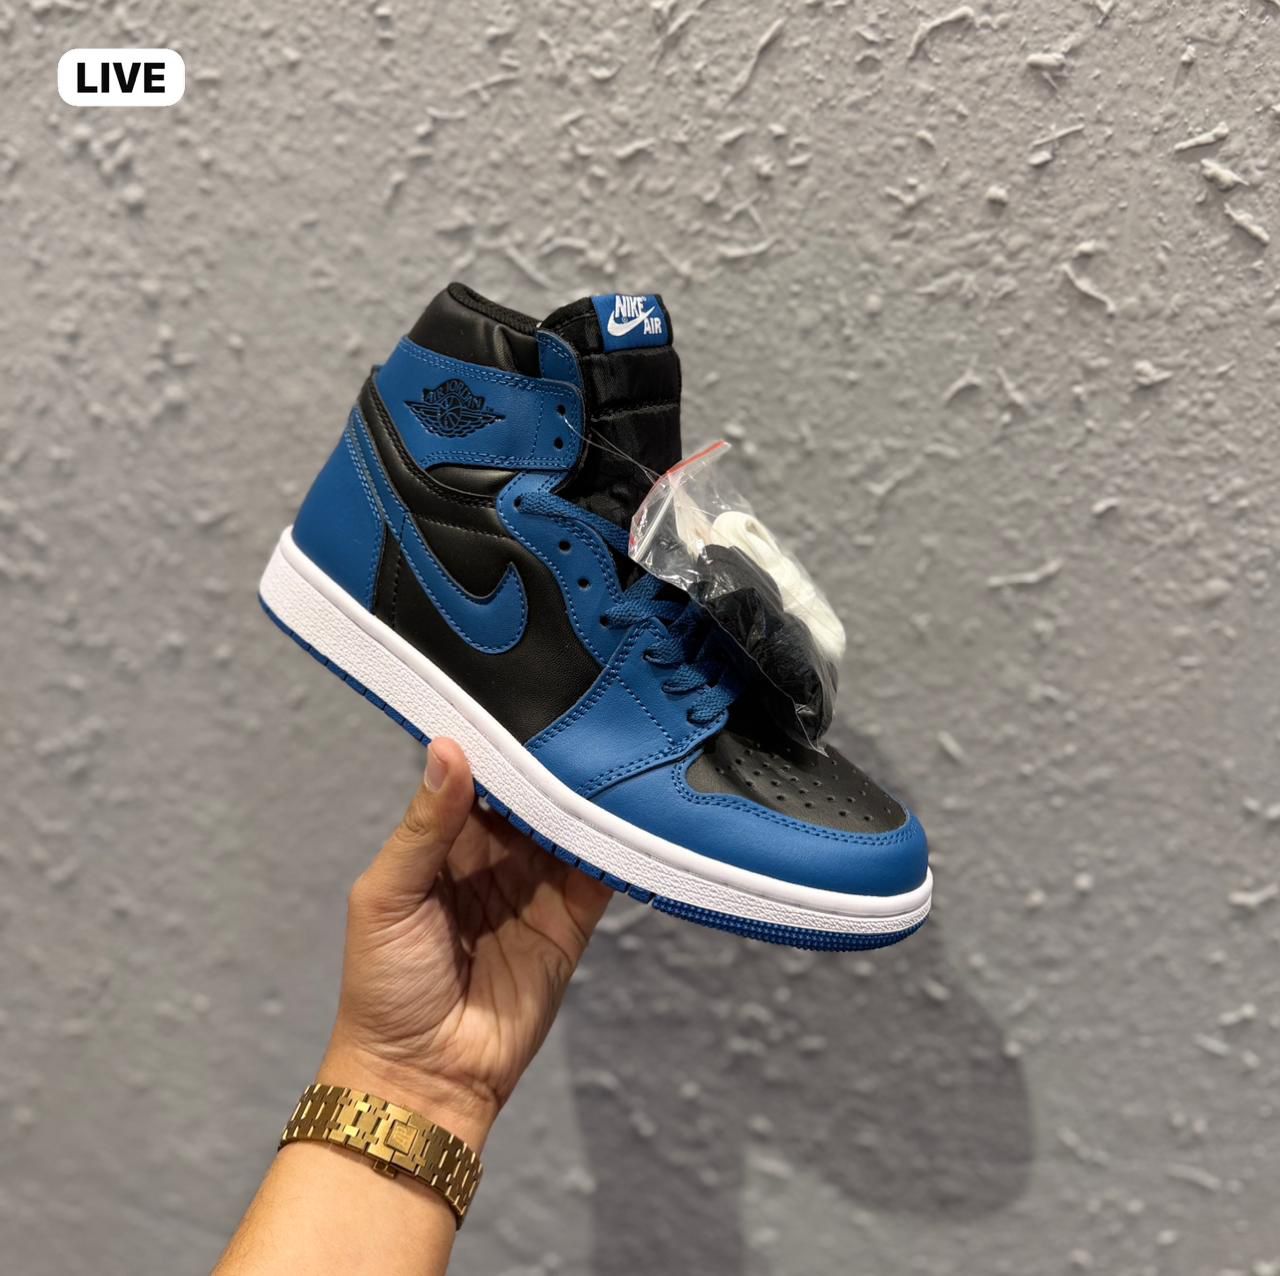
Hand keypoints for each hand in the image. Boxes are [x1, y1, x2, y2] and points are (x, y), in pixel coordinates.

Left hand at [317, 739, 612, 1148]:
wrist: (424, 1078)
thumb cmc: (384, 986)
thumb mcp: (387, 896)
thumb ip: (424, 825)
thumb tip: (448, 747)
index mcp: (443, 843)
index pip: (479, 779)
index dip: (501, 745)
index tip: (529, 701)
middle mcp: (493, 858)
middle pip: (530, 797)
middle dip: (552, 764)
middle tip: (584, 716)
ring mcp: (535, 888)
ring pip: (568, 826)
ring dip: (587, 797)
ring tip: (613, 751)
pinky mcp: (570, 922)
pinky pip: (598, 872)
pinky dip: (615, 844)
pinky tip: (632, 810)